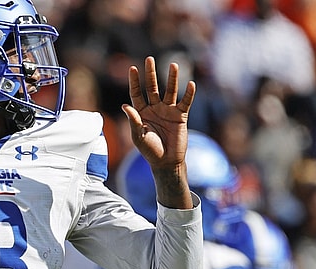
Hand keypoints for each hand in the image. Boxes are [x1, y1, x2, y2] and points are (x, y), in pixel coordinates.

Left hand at [122, 56, 194, 170]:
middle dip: (151, 74)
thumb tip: (125, 105)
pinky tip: (190, 84)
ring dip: (172, 78)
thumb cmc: (150, 151)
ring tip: (174, 65)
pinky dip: (189, 94)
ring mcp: (168, 111)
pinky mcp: (181, 116)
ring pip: (170, 91)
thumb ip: (133, 121)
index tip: (132, 69)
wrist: (167, 162)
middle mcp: (154, 109)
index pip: (137, 94)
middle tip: (149, 59)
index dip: (134, 82)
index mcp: (141, 113)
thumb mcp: (138, 137)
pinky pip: (185, 102)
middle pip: (152, 87)